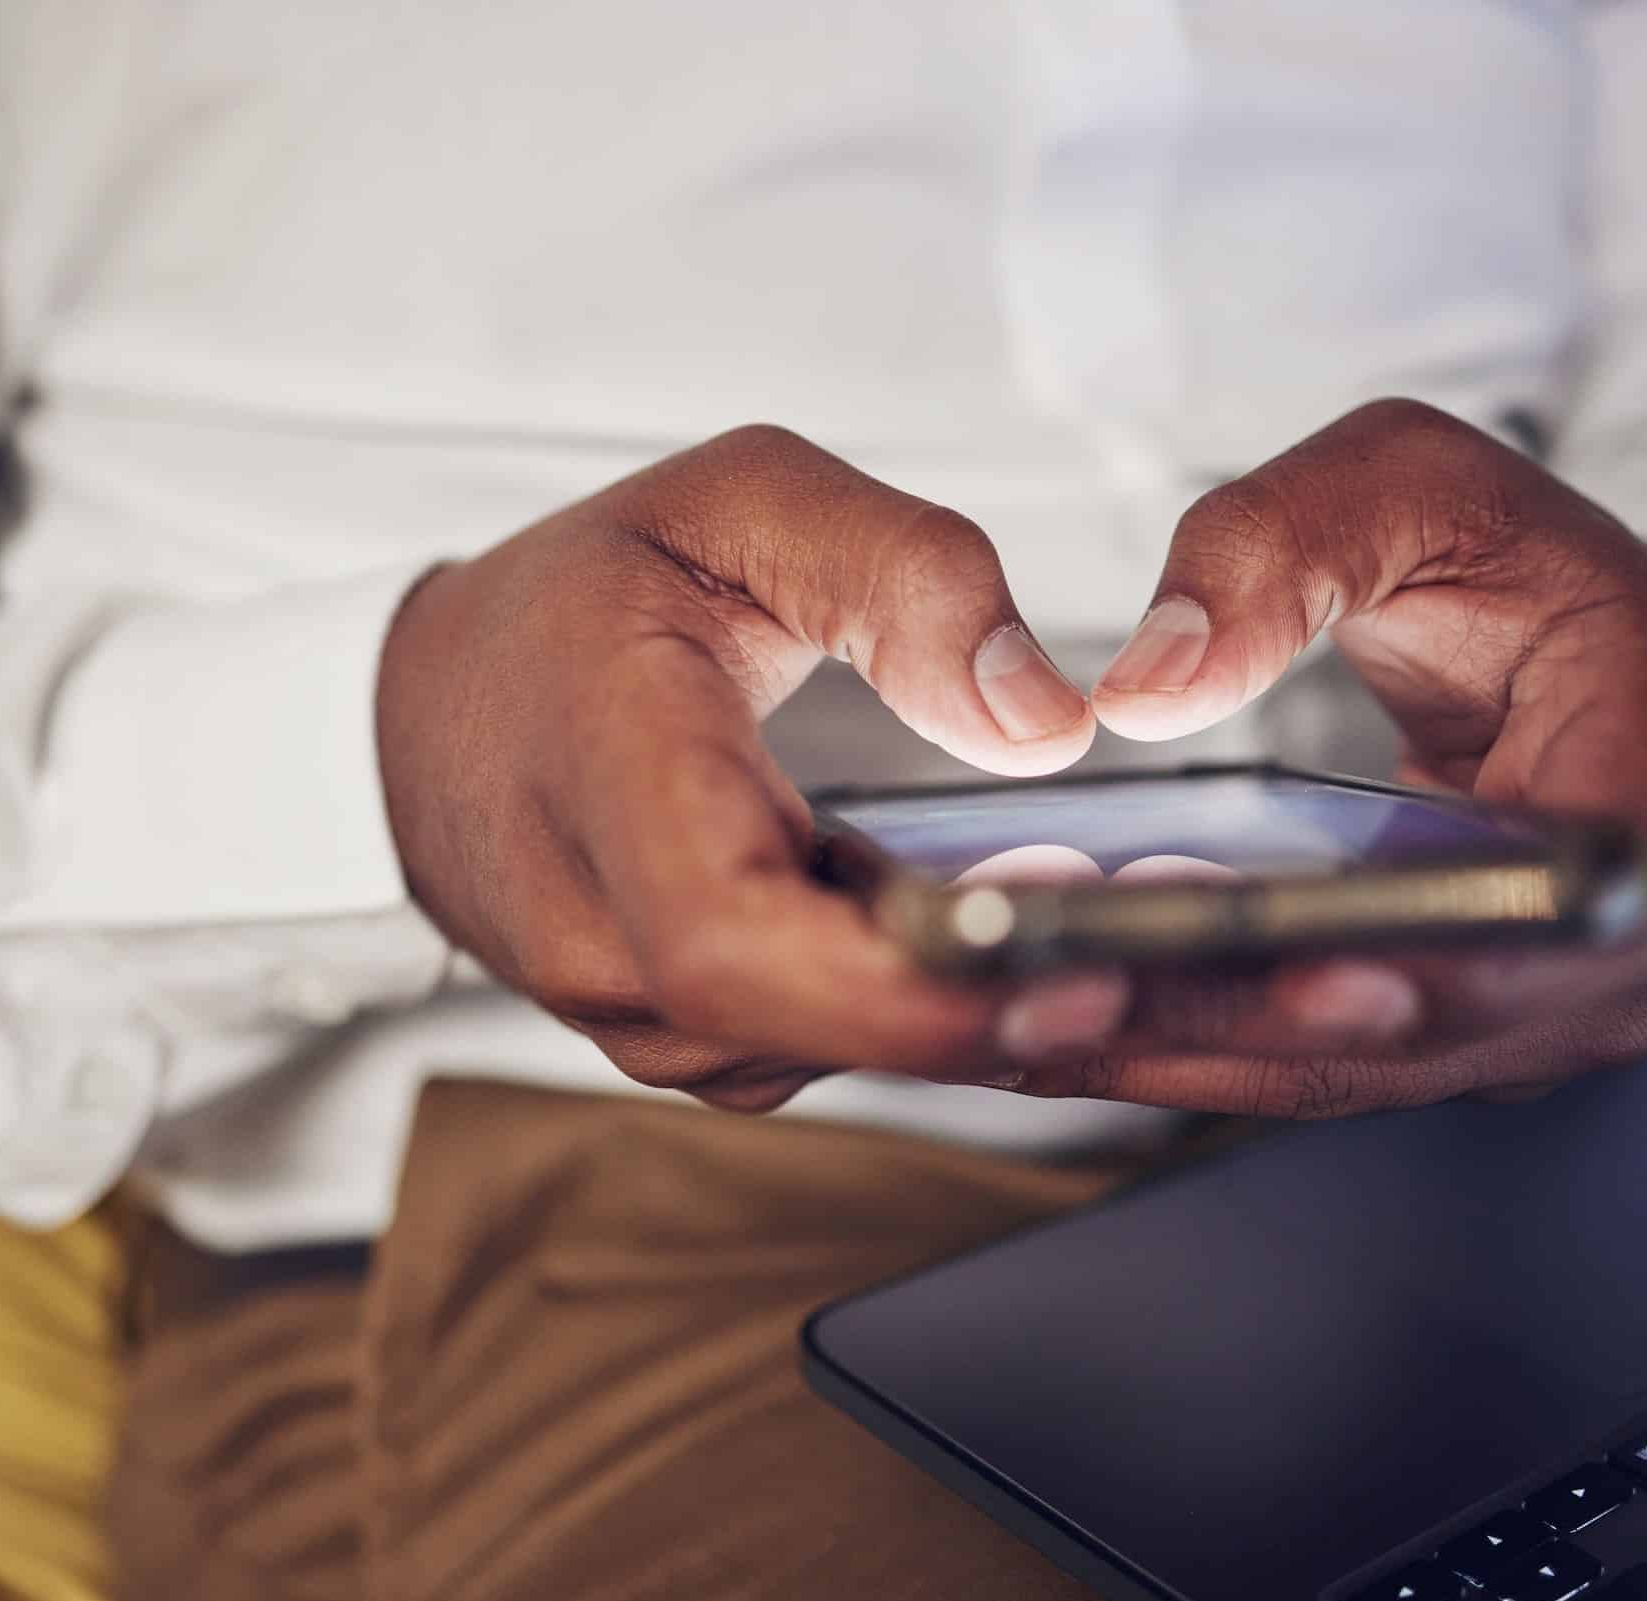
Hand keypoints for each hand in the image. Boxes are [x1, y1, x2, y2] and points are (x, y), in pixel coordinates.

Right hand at [374, 425, 1127, 1109]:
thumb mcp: (739, 501)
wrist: (433, 714)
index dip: (898, 985)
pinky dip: (952, 1014)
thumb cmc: (580, 600)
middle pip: (818, 1028)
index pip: (730, 940)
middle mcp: (603, 940)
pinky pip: (836, 1048)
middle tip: (1213, 982)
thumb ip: (902, 573)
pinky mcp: (692, 1040)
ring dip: (1007, 1022)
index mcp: (605, 782)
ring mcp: (639, 1014)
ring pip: (846, 1053)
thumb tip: (1040, 725)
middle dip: (1021, 1015)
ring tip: (1185, 973)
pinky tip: (1056, 956)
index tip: (1072, 973)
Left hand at [1014, 398, 1646, 1114]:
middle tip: (1059, 1011)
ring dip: (1189, 1054)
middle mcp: (1623, 950)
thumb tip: (1146, 690)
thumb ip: (1276, 550)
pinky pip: (1324, 1055)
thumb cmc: (1525, 561)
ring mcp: (1544, 1011)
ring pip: (1355, 1064)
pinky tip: (1063, 1023)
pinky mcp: (1461, 1031)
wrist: (1593, 645)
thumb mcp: (1410, 483)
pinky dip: (1198, 1043)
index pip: (1560, 921)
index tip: (1291, 974)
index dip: (1430, 966)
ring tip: (1024, 1025)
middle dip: (1234, 1027)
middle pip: (1422, 1028)